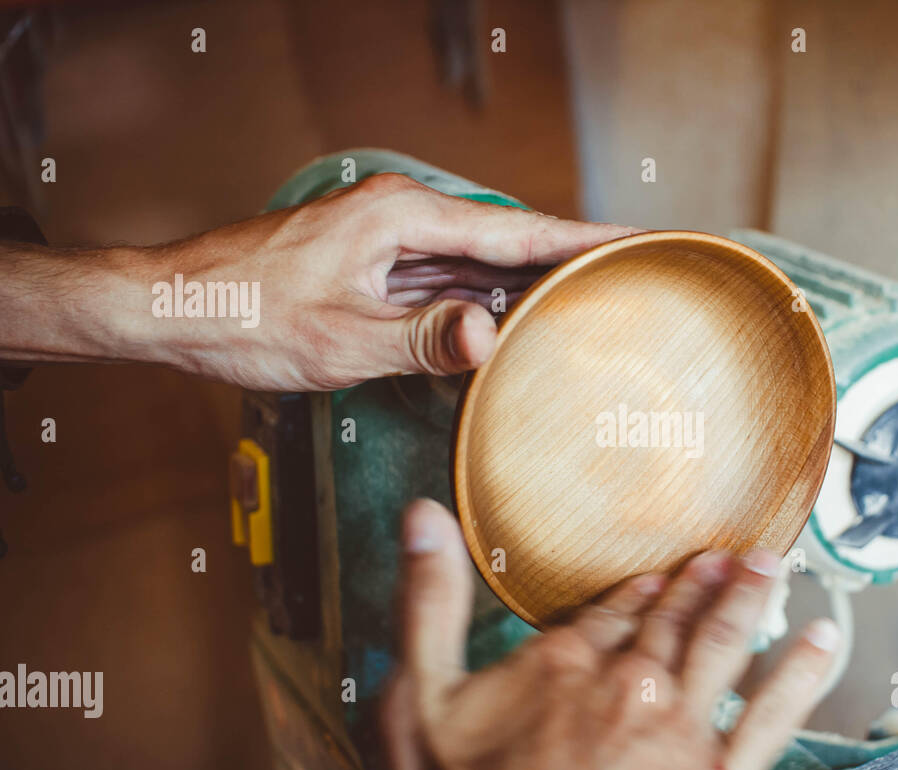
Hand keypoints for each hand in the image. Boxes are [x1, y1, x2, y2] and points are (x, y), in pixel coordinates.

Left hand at [0, 173, 636, 390]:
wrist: (175, 308)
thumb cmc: (248, 315)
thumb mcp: (344, 339)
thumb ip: (424, 338)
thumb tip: (491, 338)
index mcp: (401, 217)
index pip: (516, 230)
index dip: (582, 238)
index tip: (636, 240)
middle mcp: (399, 216)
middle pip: (505, 241)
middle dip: (566, 260)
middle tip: (627, 277)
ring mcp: (386, 238)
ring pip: (475, 263)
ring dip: (524, 285)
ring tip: (585, 302)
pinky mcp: (372, 264)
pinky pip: (443, 280)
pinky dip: (478, 301)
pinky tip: (509, 323)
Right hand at [379, 498, 840, 769]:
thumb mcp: (421, 700)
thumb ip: (429, 604)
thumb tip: (424, 519)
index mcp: (563, 661)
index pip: (612, 612)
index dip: (640, 592)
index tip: (660, 574)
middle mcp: (629, 682)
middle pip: (675, 621)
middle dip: (704, 584)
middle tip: (729, 556)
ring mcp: (679, 728)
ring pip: (725, 646)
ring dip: (751, 599)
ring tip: (770, 568)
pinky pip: (773, 711)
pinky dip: (802, 669)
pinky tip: (823, 640)